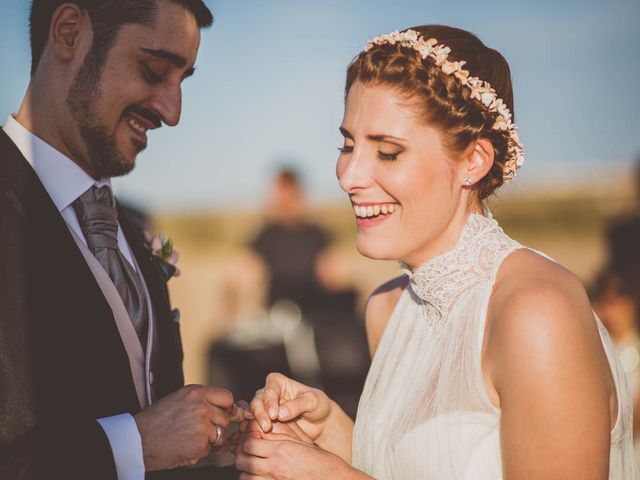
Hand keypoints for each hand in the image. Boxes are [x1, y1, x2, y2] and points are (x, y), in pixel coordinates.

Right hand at [134, 384, 243, 470]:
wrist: (137, 440)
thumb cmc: (157, 420)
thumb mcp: (180, 399)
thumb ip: (205, 401)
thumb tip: (236, 409)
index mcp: (196, 392)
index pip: (227, 397)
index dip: (225, 408)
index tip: (219, 414)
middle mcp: (202, 407)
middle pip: (226, 417)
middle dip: (217, 426)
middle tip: (197, 429)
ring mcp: (202, 427)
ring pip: (221, 435)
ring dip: (210, 440)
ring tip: (189, 437)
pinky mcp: (200, 445)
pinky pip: (210, 449)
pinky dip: (200, 451)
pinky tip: (184, 446)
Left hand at [235, 434, 352, 479]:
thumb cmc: (323, 463)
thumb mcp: (301, 443)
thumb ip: (280, 437)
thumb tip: (263, 432)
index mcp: (281, 449)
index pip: (249, 443)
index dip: (245, 442)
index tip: (249, 441)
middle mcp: (275, 467)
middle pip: (242, 461)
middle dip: (241, 456)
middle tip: (248, 454)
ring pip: (245, 477)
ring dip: (247, 471)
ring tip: (254, 468)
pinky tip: (261, 477)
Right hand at [250, 373, 331, 441]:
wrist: (320, 422)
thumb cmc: (317, 405)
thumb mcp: (312, 401)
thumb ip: (296, 405)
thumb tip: (281, 413)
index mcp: (278, 383)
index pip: (269, 389)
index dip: (270, 401)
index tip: (274, 415)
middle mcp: (268, 393)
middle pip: (257, 401)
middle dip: (260, 413)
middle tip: (266, 426)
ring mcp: (265, 408)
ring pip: (253, 413)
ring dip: (256, 423)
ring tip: (264, 432)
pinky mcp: (265, 422)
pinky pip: (255, 425)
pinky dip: (254, 430)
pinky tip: (257, 437)